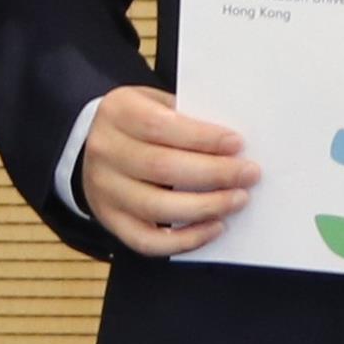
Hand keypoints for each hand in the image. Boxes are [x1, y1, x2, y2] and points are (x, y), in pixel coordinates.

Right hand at [77, 87, 258, 257]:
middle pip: (162, 168)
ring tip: (237, 200)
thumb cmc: (139, 121)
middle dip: (214, 173)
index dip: (201, 138)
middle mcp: (105, 152)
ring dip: (206, 207)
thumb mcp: (155, 102)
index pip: (160, 126)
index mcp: (117, 113)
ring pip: (157, 208)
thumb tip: (232, 145)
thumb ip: (187, 118)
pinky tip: (213, 228)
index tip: (236, 144)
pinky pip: (148, 241)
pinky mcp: (111, 220)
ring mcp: (104, 190)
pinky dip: (185, 240)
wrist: (95, 142)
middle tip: (248, 174)